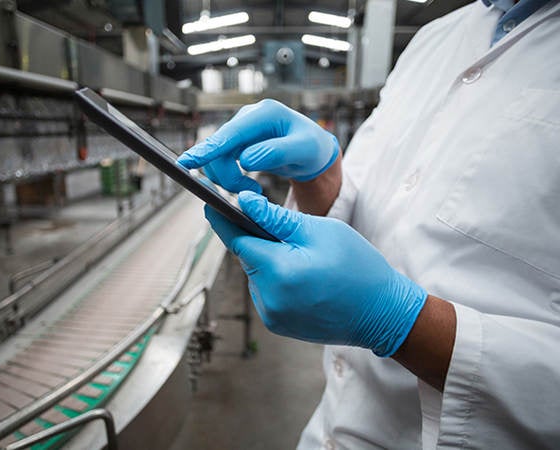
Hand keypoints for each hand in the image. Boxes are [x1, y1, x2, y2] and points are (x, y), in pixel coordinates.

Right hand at [177, 99, 339, 192]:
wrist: (312, 150)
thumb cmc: (311, 147)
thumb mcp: (303, 150)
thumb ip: (276, 153)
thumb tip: (245, 160)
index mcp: (265, 114)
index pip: (230, 134)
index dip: (208, 150)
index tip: (186, 162)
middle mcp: (248, 117)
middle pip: (220, 150)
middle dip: (229, 177)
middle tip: (253, 193)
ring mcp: (240, 129)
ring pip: (217, 159)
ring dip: (230, 180)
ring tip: (255, 190)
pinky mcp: (236, 141)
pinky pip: (222, 162)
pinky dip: (231, 178)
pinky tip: (249, 184)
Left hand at [206, 191, 427, 355]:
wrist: (382, 313)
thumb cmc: (358, 268)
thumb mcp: (320, 232)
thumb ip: (277, 219)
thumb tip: (245, 204)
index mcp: (279, 271)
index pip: (237, 240)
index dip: (223, 221)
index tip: (209, 206)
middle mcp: (269, 298)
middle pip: (247, 257)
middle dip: (259, 241)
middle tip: (284, 231)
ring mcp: (272, 316)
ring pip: (256, 275)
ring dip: (268, 261)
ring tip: (302, 258)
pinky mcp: (278, 325)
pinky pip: (266, 292)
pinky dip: (275, 280)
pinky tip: (301, 277)